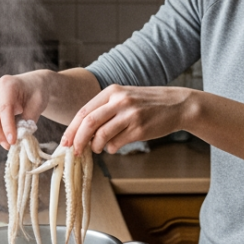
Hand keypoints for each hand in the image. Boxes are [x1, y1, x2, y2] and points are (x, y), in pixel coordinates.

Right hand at [0, 71, 50, 147]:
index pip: (4, 108)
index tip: (12, 141)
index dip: (7, 126)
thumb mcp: (38, 104)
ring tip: (8, 143)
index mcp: (8, 84)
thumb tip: (18, 136)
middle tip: (9, 145)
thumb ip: (28, 119)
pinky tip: (4, 137)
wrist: (32, 84)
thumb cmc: (36, 92)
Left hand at [62, 85, 193, 153]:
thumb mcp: (125, 97)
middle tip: (74, 152)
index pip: (84, 111)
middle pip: (89, 123)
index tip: (65, 141)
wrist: (177, 104)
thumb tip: (83, 132)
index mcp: (112, 91)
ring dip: (96, 146)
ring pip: (102, 135)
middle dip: (78, 140)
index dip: (72, 128)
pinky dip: (111, 149)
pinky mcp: (140, 129)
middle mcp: (120, 101)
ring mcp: (130, 115)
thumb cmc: (148, 103)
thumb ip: (105, 110)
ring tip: (98, 149)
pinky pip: (117, 144)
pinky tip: (115, 147)